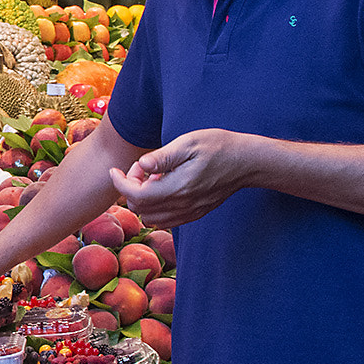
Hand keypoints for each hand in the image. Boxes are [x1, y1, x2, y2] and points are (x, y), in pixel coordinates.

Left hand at [108, 128, 252, 226]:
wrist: (248, 162)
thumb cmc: (218, 146)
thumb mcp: (189, 143)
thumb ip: (162, 157)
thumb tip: (141, 165)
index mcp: (178, 187)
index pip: (136, 195)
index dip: (119, 183)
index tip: (115, 170)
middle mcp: (183, 205)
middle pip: (140, 208)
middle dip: (132, 189)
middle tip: (142, 168)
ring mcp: (190, 212)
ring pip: (152, 218)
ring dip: (144, 199)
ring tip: (155, 178)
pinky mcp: (196, 213)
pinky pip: (167, 220)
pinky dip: (157, 207)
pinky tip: (166, 187)